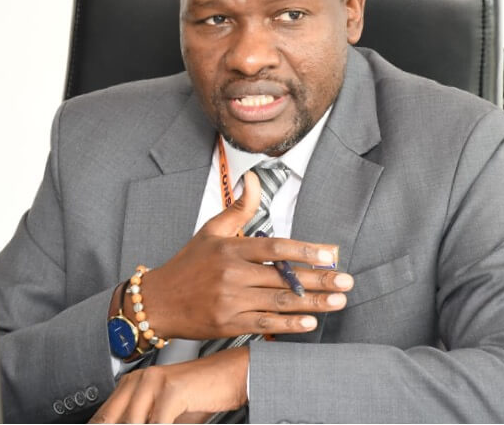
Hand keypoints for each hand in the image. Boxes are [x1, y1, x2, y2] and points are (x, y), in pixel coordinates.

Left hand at [89, 348, 248, 423]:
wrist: (232, 375)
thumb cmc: (200, 396)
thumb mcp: (163, 415)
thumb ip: (143, 422)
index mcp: (130, 384)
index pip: (103, 418)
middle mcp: (137, 380)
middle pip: (111, 420)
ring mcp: (153, 383)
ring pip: (132, 423)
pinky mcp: (171, 390)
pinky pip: (157, 424)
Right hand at [137, 171, 353, 339]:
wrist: (157, 302)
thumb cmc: (188, 264)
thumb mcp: (211, 231)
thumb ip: (238, 207)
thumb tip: (253, 177)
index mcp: (231, 249)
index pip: (274, 247)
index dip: (304, 250)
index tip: (329, 254)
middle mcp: (232, 275)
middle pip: (283, 277)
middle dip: (319, 280)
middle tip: (346, 281)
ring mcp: (230, 301)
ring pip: (279, 302)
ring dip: (313, 304)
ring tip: (338, 301)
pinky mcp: (228, 324)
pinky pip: (265, 324)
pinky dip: (289, 325)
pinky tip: (310, 323)